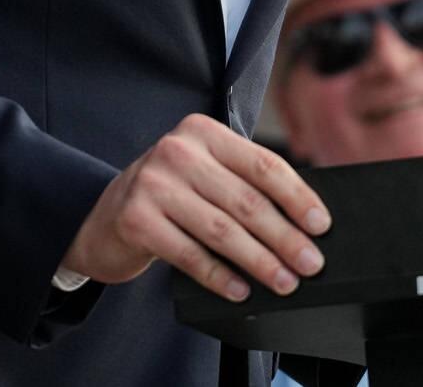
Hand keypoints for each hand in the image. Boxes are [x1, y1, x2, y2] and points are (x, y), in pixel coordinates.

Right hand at [61, 113, 329, 303]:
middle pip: (246, 200)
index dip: (297, 196)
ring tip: (285, 282)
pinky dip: (220, 276)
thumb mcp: (202, 174)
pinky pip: (190, 254)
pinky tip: (241, 290)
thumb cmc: (168, 197)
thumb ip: (241, 183)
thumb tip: (303, 221)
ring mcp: (153, 183)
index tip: (320, 225)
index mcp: (202, 132)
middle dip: (285, 236)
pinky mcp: (136, 219)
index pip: (262, 164)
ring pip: (222, 230)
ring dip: (260, 260)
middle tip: (311, 264)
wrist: (102, 218)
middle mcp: (177, 151)